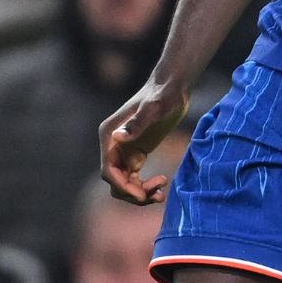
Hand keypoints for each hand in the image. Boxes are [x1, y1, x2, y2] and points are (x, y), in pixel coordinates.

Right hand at [99, 77, 189, 202]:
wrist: (173, 88)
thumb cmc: (164, 94)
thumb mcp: (154, 108)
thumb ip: (137, 122)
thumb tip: (118, 137)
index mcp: (110, 135)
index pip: (108, 171)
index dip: (123, 186)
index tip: (142, 195)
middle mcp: (112, 145)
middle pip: (115, 182)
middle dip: (133, 192)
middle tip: (156, 195)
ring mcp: (123, 150)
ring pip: (124, 184)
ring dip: (140, 193)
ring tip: (161, 194)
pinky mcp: (135, 153)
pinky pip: (134, 179)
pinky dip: (145, 187)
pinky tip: (161, 187)